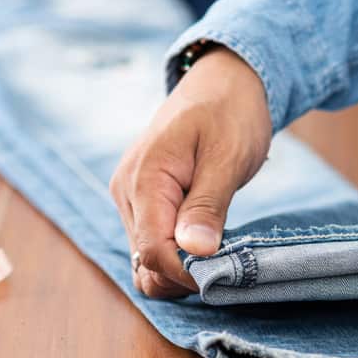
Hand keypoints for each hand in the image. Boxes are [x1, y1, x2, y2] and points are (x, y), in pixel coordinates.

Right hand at [109, 46, 271, 297]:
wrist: (223, 82)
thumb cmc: (230, 113)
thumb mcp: (227, 158)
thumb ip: (208, 205)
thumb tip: (193, 252)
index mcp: (145, 180)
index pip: (152, 253)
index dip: (186, 275)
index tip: (225, 275)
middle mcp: (127, 192)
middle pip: (145, 262)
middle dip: (185, 276)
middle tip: (230, 265)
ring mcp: (130, 197)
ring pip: (146, 259)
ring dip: (181, 268)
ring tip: (222, 253)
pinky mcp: (142, 201)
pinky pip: (152, 243)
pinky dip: (177, 256)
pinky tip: (208, 246)